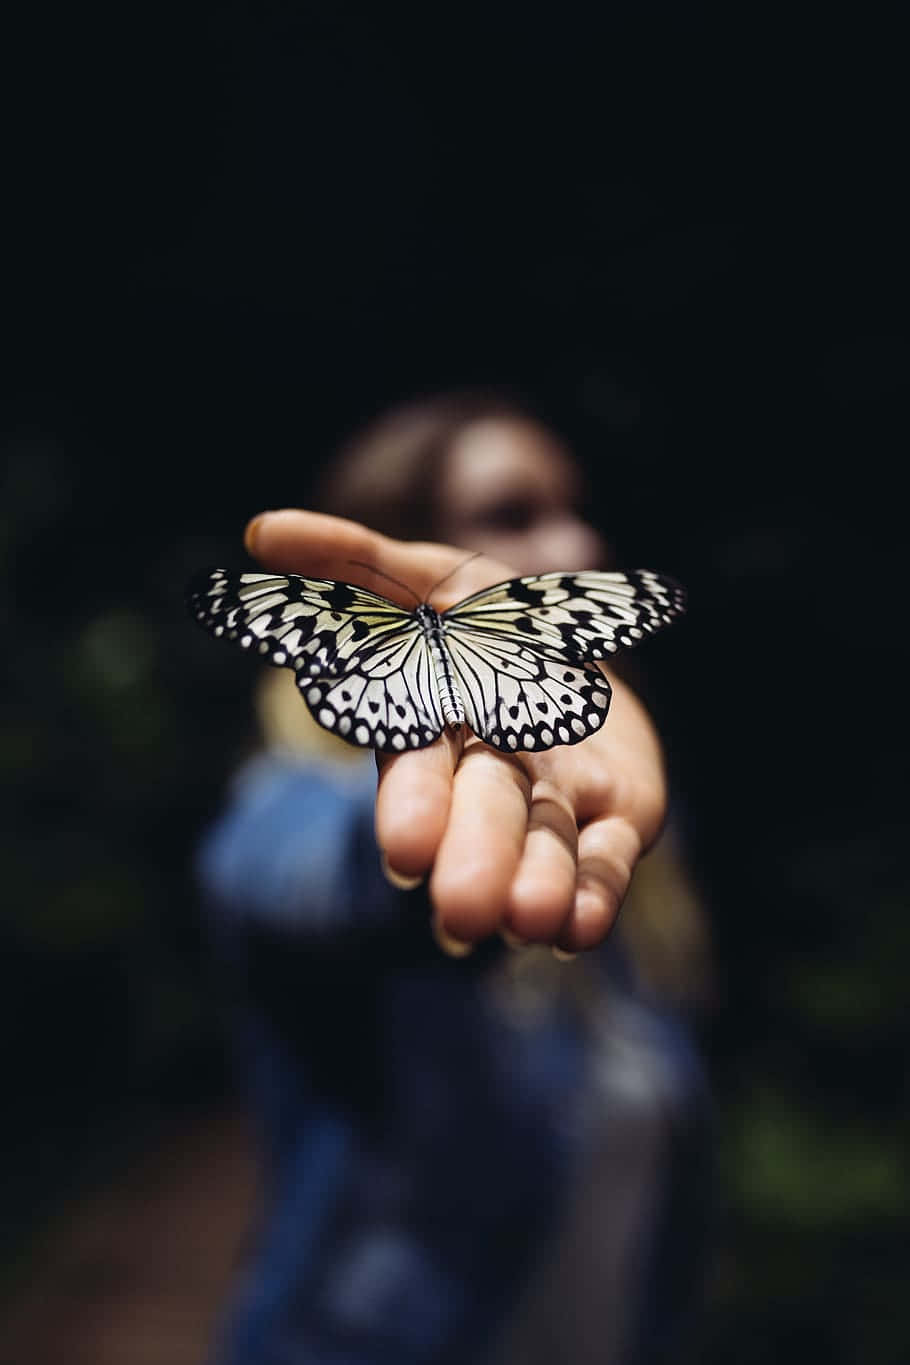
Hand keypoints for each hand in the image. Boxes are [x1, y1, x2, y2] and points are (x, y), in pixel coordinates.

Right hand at [245, 509, 668, 953]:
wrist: (580, 650)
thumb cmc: (486, 618)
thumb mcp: (424, 577)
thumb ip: (351, 561)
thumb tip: (260, 530)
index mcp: (436, 721)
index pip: (420, 765)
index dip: (415, 804)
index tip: (406, 852)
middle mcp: (492, 772)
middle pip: (484, 812)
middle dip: (474, 854)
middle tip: (462, 911)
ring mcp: (556, 800)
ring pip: (544, 845)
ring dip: (537, 885)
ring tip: (531, 924)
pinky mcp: (616, 818)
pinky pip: (606, 860)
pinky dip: (594, 893)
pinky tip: (582, 929)